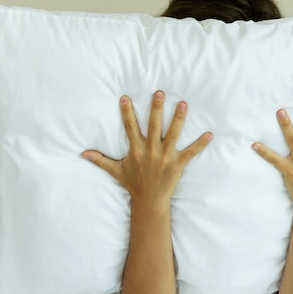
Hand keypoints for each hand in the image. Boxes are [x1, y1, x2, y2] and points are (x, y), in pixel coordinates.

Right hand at [82, 91, 212, 203]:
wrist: (149, 201)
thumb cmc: (133, 183)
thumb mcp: (116, 171)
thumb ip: (100, 160)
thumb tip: (83, 154)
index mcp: (136, 150)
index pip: (130, 127)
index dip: (127, 113)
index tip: (125, 97)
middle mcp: (150, 151)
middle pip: (154, 126)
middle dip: (156, 108)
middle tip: (160, 92)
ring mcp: (165, 157)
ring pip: (173, 134)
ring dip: (178, 119)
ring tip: (183, 103)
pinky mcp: (177, 164)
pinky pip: (191, 152)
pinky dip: (201, 144)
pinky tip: (210, 134)